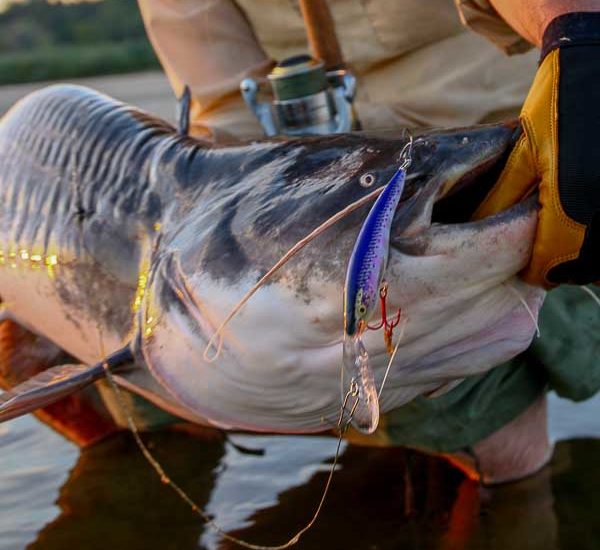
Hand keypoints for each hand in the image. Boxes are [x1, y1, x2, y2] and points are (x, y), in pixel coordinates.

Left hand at [474, 12, 599, 286]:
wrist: (597, 65)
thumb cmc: (555, 108)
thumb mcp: (522, 155)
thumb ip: (501, 198)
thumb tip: (480, 229)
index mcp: (570, 200)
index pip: (550, 262)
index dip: (534, 267)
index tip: (525, 263)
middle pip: (582, 266)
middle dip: (561, 265)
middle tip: (543, 255)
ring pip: (599, 257)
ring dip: (582, 256)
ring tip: (562, 241)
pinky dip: (594, 239)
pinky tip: (582, 225)